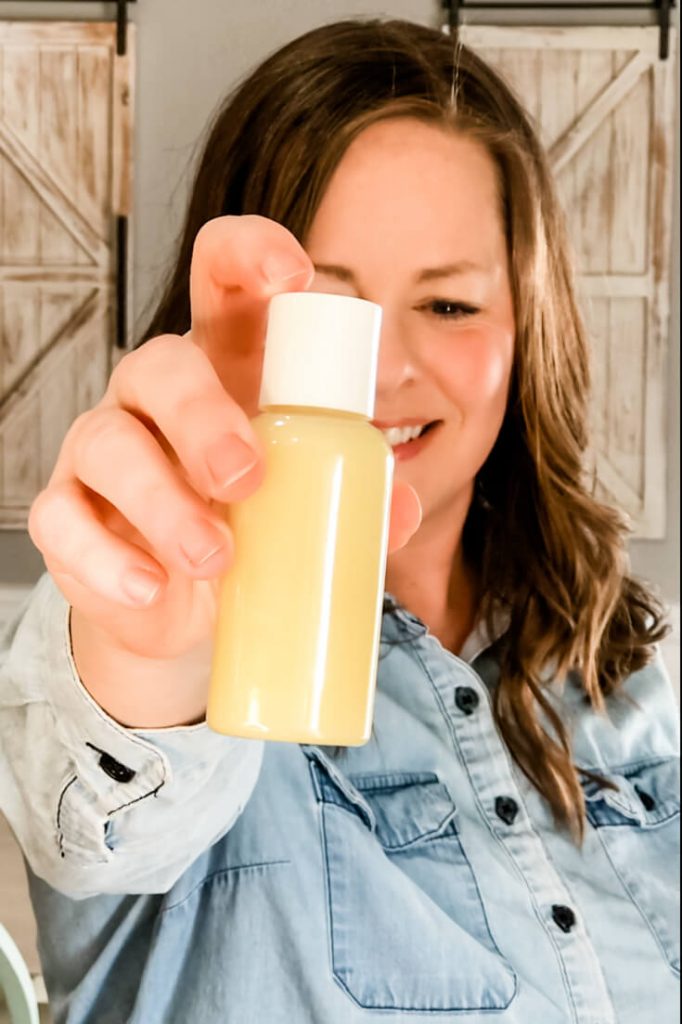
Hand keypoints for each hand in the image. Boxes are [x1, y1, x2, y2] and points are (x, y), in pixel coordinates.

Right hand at [28, 216, 421, 662]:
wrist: (183, 609)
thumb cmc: (247, 527)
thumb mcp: (303, 501)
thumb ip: (353, 491)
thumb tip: (397, 502)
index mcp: (223, 368)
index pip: (223, 279)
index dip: (252, 254)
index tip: (296, 278)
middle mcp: (155, 396)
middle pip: (161, 364)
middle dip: (202, 414)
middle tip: (246, 477)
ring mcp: (101, 451)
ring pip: (107, 444)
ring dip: (163, 501)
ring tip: (215, 556)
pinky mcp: (66, 515)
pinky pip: (62, 520)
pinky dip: (107, 558)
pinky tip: (150, 586)